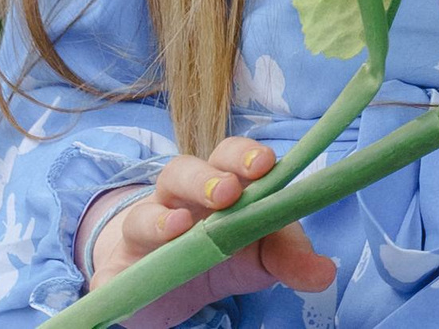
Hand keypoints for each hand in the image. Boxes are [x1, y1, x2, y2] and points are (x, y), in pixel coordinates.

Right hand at [87, 137, 334, 320]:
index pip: (227, 157)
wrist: (162, 282)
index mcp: (215, 185)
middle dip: (203, 178)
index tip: (265, 163)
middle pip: (181, 172)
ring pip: (142, 214)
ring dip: (159, 218)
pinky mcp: (120, 272)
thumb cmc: (219, 251)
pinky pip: (112, 269)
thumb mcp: (261, 256)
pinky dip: (117, 272)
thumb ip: (290, 257)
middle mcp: (175, 201)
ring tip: (180, 228)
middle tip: (227, 191)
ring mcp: (142, 234)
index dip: (243, 155)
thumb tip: (326, 272)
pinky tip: (124, 277)